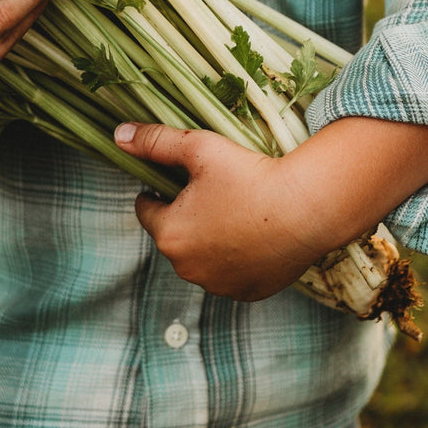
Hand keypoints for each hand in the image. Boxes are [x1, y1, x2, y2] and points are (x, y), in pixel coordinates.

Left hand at [114, 118, 427, 301]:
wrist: (308, 208)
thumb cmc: (249, 175)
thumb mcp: (197, 148)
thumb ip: (155, 142)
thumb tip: (118, 135)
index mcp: (169, 234)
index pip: (145, 208)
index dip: (159, 189)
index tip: (182, 177)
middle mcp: (187, 268)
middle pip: (172, 234)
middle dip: (183, 214)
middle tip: (212, 190)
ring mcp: (218, 286)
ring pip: (199, 256)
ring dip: (207, 238)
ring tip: (234, 210)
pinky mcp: (247, 293)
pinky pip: (228, 273)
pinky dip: (233, 257)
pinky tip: (252, 234)